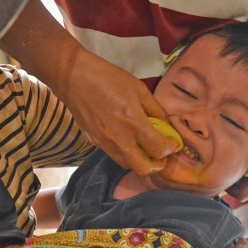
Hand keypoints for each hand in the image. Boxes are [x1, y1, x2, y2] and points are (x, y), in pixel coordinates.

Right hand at [62, 50, 179, 176]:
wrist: (75, 79)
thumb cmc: (108, 78)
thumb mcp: (139, 89)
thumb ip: (156, 110)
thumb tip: (167, 126)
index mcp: (133, 122)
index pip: (159, 149)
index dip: (170, 148)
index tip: (172, 142)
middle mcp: (120, 138)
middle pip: (144, 169)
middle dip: (158, 165)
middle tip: (161, 152)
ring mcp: (105, 143)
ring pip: (128, 166)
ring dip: (141, 161)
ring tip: (144, 147)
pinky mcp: (95, 142)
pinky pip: (115, 156)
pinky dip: (126, 154)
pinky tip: (128, 140)